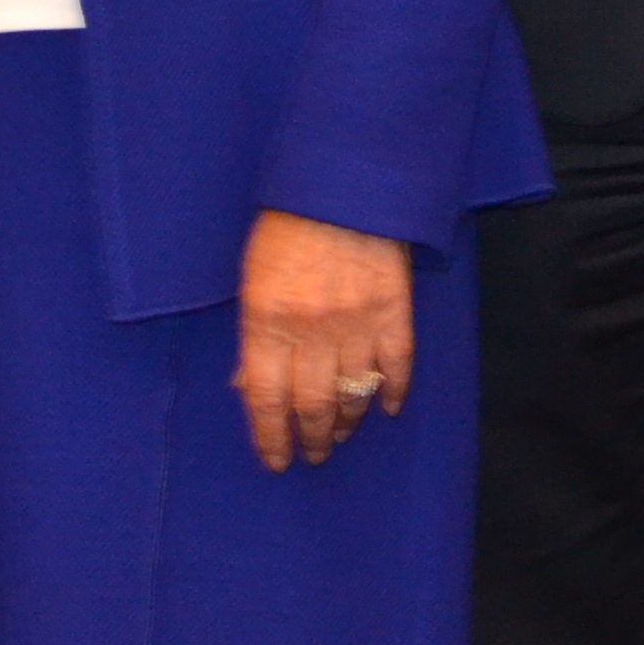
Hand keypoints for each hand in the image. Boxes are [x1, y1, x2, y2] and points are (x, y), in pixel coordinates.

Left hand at [235, 209, 413, 471]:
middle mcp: (311, 331)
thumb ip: (252, 335)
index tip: (276, 461)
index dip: (270, 438)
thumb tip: (245, 386)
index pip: (265, 399)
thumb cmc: (287, 225)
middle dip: (312, 439)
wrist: (344, 183)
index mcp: (267, 321)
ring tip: (341, 435)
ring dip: (347, 422)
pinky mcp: (395, 312)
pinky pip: (397, 368)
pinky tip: (387, 408)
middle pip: (312, 406)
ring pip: (354, 395)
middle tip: (314, 454)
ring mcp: (357, 324)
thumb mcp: (252, 278)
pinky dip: (393, 394)